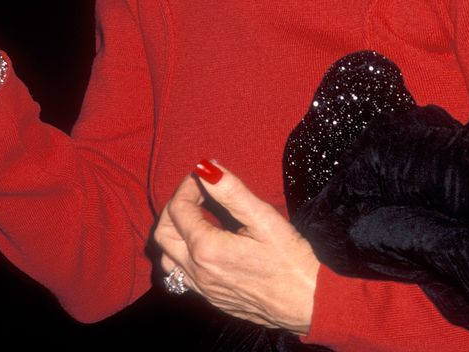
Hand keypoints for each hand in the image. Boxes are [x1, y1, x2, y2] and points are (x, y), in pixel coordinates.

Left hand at [154, 161, 318, 333]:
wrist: (307, 301)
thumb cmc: (289, 258)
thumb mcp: (262, 218)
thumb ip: (231, 191)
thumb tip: (206, 167)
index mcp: (206, 249)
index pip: (177, 209)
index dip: (189, 186)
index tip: (207, 177)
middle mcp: (197, 271)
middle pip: (162, 233)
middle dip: (175, 206)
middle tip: (199, 193)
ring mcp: (202, 289)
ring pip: (167, 256)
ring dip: (175, 230)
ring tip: (199, 214)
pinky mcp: (211, 298)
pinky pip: (180, 274)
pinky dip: (182, 252)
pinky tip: (204, 242)